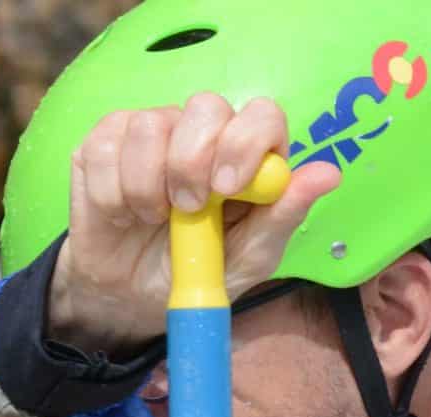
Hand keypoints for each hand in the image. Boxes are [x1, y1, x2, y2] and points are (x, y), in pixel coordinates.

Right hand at [48, 93, 341, 352]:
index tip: (227, 188)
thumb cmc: (196, 271)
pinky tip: (120, 213)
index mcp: (247, 153)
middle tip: (185, 209)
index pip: (260, 114)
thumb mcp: (247, 258)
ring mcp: (151, 133)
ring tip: (148, 219)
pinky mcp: (104, 145)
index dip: (245, 142)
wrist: (129, 297)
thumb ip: (283, 217)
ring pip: (147, 125)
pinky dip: (110, 193)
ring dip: (144, 186)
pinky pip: (105, 148)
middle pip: (204, 106)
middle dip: (190, 162)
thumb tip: (327, 176)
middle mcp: (202, 133)